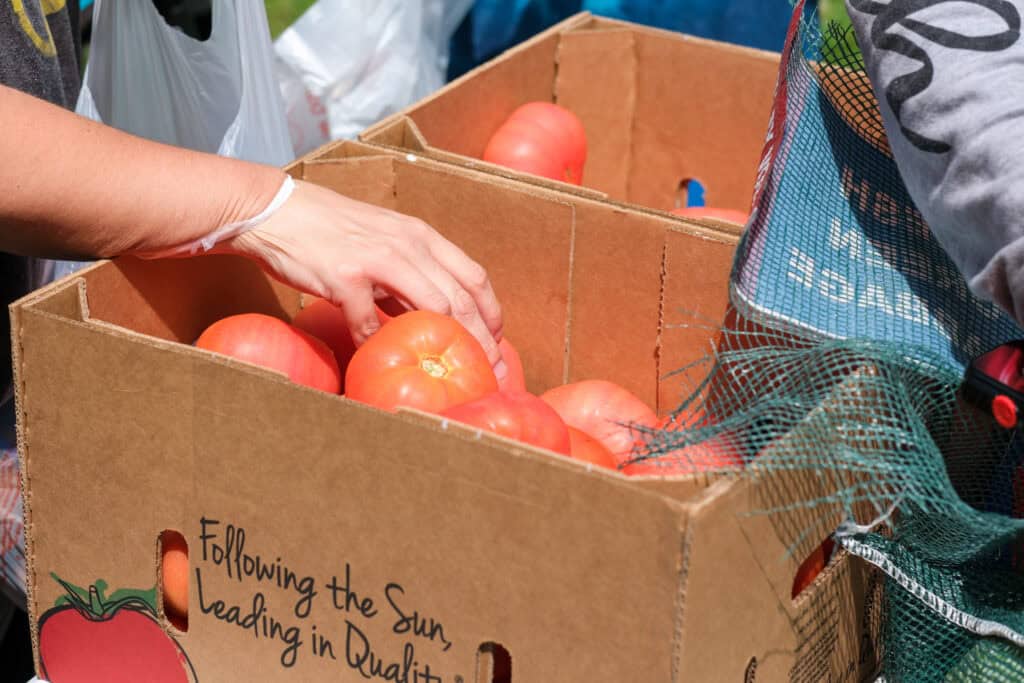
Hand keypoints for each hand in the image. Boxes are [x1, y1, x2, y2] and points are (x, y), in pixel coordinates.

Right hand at [221, 179, 506, 378]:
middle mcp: (406, 244)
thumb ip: (407, 275)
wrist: (275, 212)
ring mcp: (377, 259)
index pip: (474, 275)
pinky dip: (375, 345)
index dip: (491, 313)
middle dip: (481, 341)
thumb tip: (430, 314)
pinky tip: (375, 358)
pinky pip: (369, 323)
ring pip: (432, 308)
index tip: (497, 341)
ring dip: (446, 346)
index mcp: (420, 236)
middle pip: (461, 299)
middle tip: (490, 371)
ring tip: (450, 374)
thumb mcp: (380, 242)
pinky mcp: (344, 277)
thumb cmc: (328, 230)